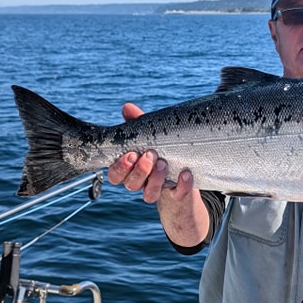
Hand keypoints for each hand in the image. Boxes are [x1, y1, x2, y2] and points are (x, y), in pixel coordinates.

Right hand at [106, 102, 209, 247]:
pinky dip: (182, 185)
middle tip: (150, 154)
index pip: (115, 175)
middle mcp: (141, 183)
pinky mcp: (178, 195)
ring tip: (164, 162)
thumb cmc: (161, 150)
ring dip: (155, 179)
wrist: (186, 172)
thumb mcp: (151, 135)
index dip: (120, 168)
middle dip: (140, 171)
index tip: (130, 154)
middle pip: (131, 185)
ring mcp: (159, 190)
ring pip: (150, 195)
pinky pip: (178, 194)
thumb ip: (138, 124)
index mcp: (130, 170)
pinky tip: (186, 173)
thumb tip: (127, 107)